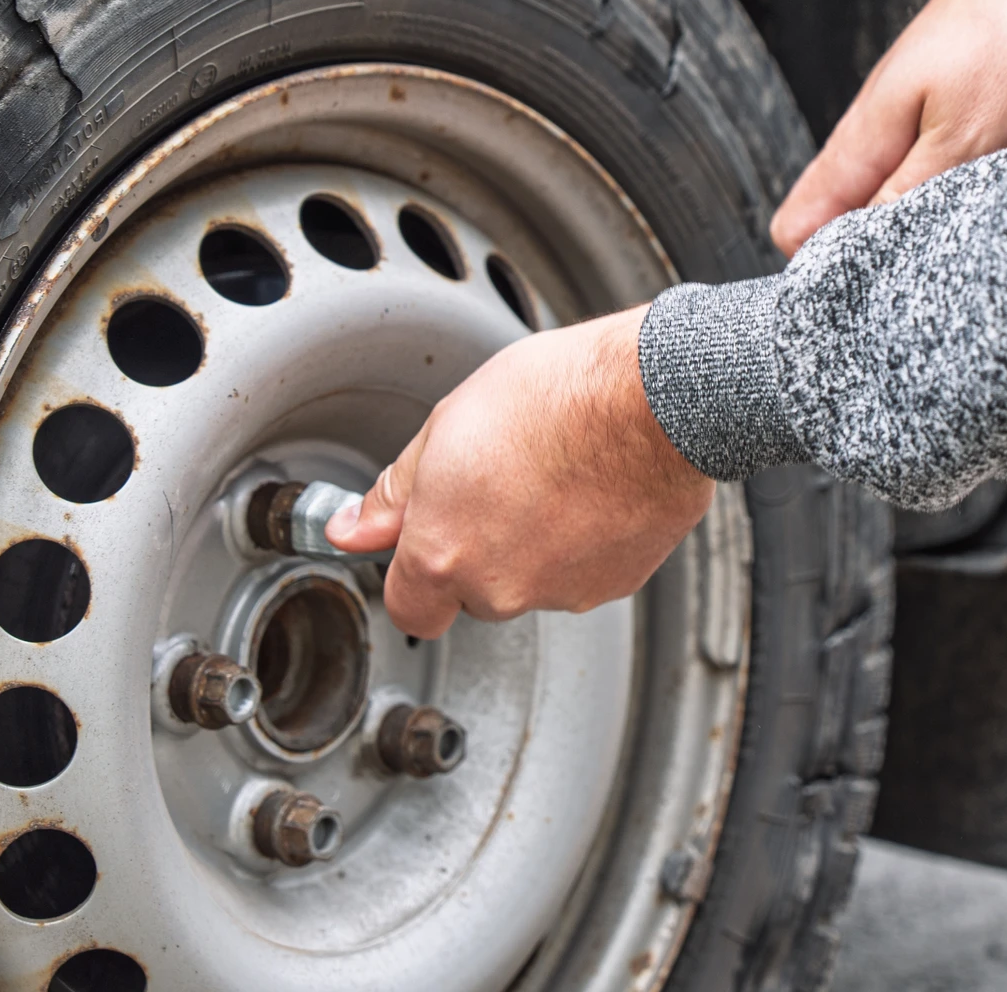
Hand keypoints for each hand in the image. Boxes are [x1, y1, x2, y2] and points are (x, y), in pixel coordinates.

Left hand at [324, 306, 714, 638]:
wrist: (655, 398)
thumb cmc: (554, 398)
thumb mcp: (445, 427)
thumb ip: (394, 494)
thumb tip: (351, 528)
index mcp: (443, 554)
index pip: (408, 609)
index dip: (413, 575)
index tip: (421, 540)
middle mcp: (500, 589)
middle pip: (471, 591)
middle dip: (477, 547)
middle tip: (496, 480)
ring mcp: (561, 593)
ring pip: (529, 581)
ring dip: (532, 542)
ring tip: (551, 473)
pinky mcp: (615, 585)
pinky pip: (582, 573)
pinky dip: (581, 542)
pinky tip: (589, 489)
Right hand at [768, 0, 1006, 255]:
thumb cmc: (1006, 33)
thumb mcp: (964, 135)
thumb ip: (908, 200)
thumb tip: (859, 256)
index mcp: (860, 146)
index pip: (797, 229)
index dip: (818, 270)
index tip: (859, 297)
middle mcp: (874, 144)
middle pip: (844, 226)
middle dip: (877, 259)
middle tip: (923, 278)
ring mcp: (909, 136)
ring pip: (896, 209)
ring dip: (928, 229)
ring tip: (964, 238)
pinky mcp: (948, 130)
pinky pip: (937, 185)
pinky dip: (962, 200)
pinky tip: (990, 201)